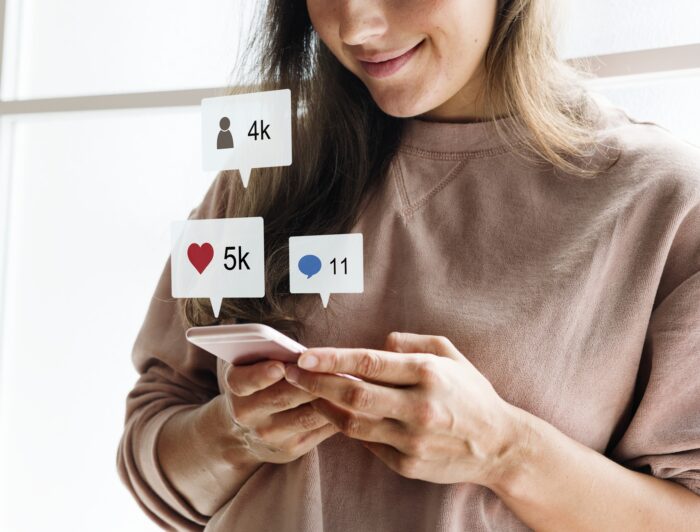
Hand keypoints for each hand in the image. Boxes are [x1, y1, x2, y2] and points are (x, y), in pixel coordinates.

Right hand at [220, 359, 339, 464]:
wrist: (242, 433)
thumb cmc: (255, 384)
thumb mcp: (249, 366)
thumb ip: (265, 353)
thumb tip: (301, 348)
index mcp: (236, 387)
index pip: (244, 381)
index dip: (262, 375)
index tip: (280, 366)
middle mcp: (248, 414)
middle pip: (283, 397)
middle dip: (311, 381)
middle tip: (334, 366)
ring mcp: (270, 435)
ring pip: (306, 416)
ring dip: (330, 399)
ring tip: (349, 381)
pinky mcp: (290, 449)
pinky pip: (318, 430)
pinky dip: (336, 415)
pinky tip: (349, 401)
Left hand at [283, 332, 524, 486]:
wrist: (498, 445)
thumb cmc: (471, 392)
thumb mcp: (450, 354)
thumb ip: (411, 342)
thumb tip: (377, 343)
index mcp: (428, 373)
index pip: (369, 363)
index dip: (331, 359)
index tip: (304, 355)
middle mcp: (419, 407)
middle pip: (353, 394)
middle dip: (315, 382)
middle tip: (290, 373)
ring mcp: (412, 440)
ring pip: (353, 422)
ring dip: (324, 406)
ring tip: (305, 392)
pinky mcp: (407, 465)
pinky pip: (367, 444)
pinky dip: (347, 427)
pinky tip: (335, 413)